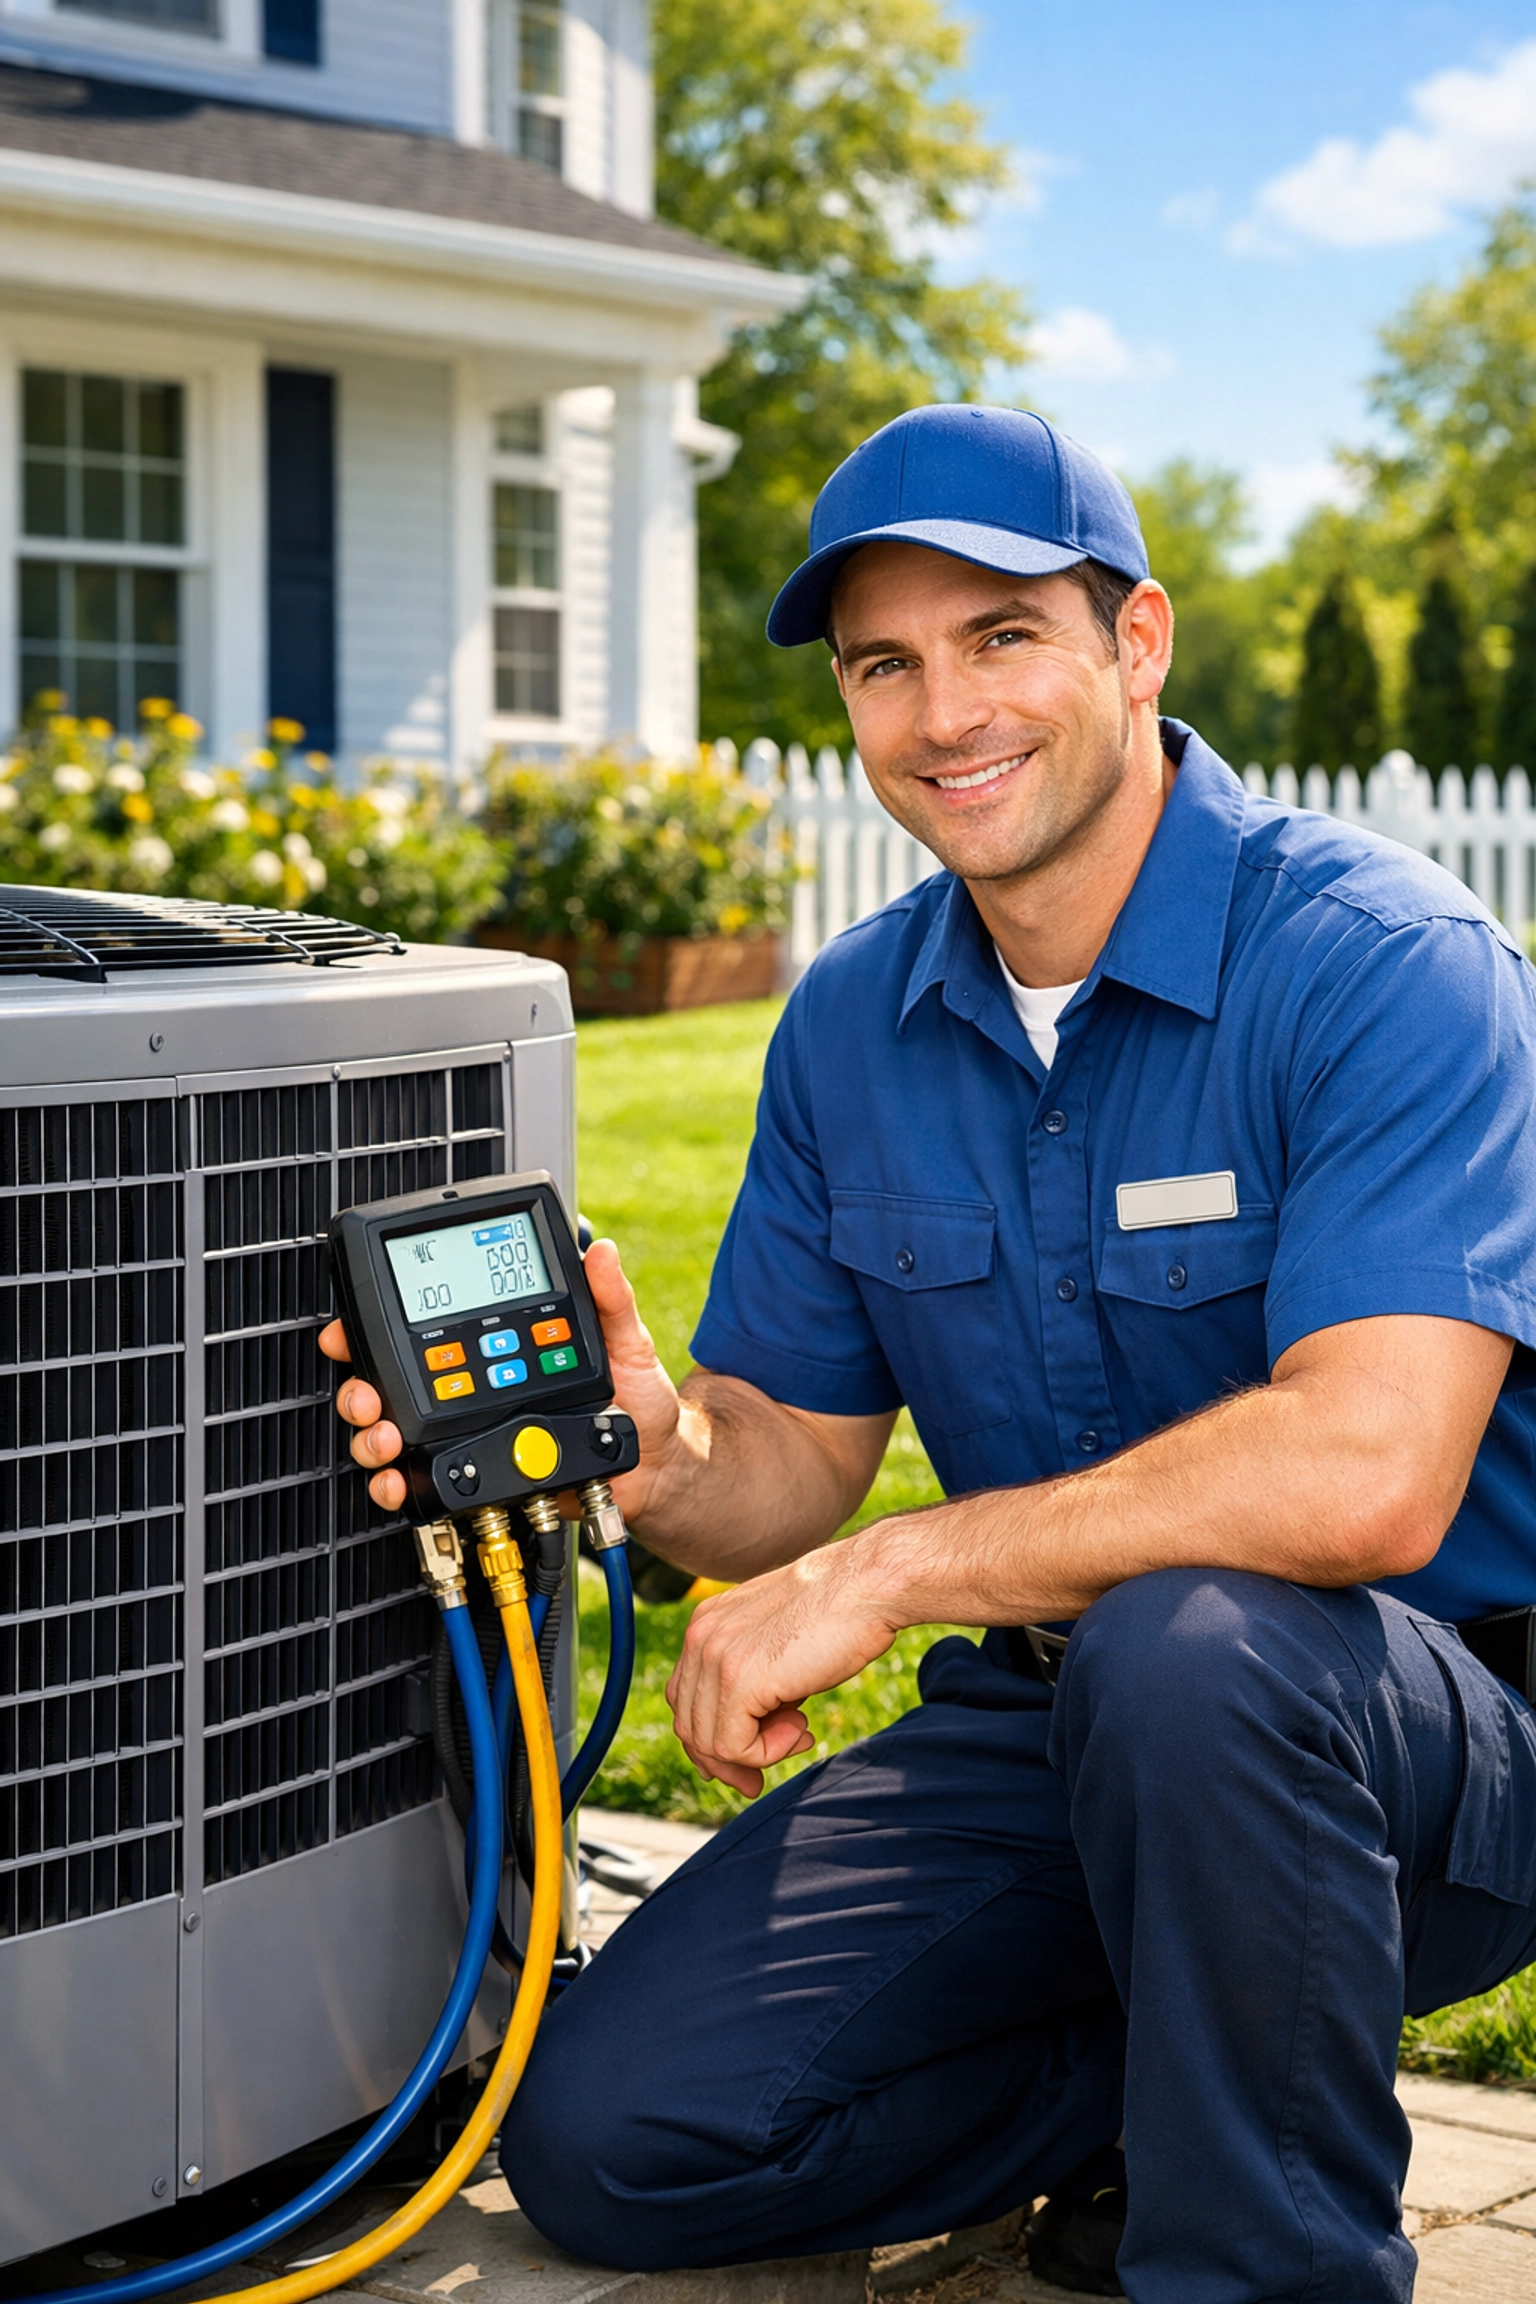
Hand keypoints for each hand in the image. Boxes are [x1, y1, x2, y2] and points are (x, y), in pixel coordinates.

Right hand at [319, 1238, 687, 1518]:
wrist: (653, 1470)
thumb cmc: (634, 1404)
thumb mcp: (625, 1344)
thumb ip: (610, 1300)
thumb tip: (601, 1254)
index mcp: (493, 1348)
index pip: (423, 1330)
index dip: (375, 1326)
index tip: (352, 1326)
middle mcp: (469, 1390)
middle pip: (390, 1384)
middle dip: (360, 1388)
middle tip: (367, 1396)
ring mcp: (466, 1434)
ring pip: (392, 1434)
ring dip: (371, 1437)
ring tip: (385, 1439)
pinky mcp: (474, 1476)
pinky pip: (420, 1482)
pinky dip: (396, 1485)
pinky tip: (397, 1482)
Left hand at [665, 1539, 900, 1796]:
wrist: (867, 1585)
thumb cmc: (838, 1613)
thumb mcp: (777, 1644)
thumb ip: (751, 1677)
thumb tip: (741, 1736)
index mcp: (706, 1623)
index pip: (685, 1698)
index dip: (711, 1738)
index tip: (744, 1762)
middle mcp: (700, 1636)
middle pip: (689, 1725)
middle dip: (724, 1762)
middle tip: (758, 1780)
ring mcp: (715, 1656)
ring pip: (708, 1742)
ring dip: (755, 1754)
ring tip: (800, 1733)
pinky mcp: (738, 1679)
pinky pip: (733, 1746)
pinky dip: (767, 1753)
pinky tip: (803, 1729)